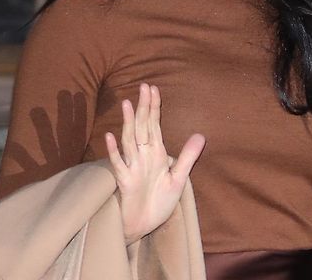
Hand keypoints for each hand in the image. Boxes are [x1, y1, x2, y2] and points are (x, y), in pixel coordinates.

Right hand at [104, 83, 205, 244]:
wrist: (143, 226)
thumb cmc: (157, 203)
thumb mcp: (178, 179)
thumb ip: (187, 157)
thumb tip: (201, 135)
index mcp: (156, 154)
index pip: (154, 125)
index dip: (154, 107)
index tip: (153, 88)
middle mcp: (143, 157)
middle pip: (142, 127)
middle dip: (143, 108)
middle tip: (143, 86)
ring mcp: (132, 168)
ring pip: (129, 141)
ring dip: (127, 123)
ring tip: (126, 103)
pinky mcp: (125, 182)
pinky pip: (118, 165)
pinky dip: (113, 152)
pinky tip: (110, 137)